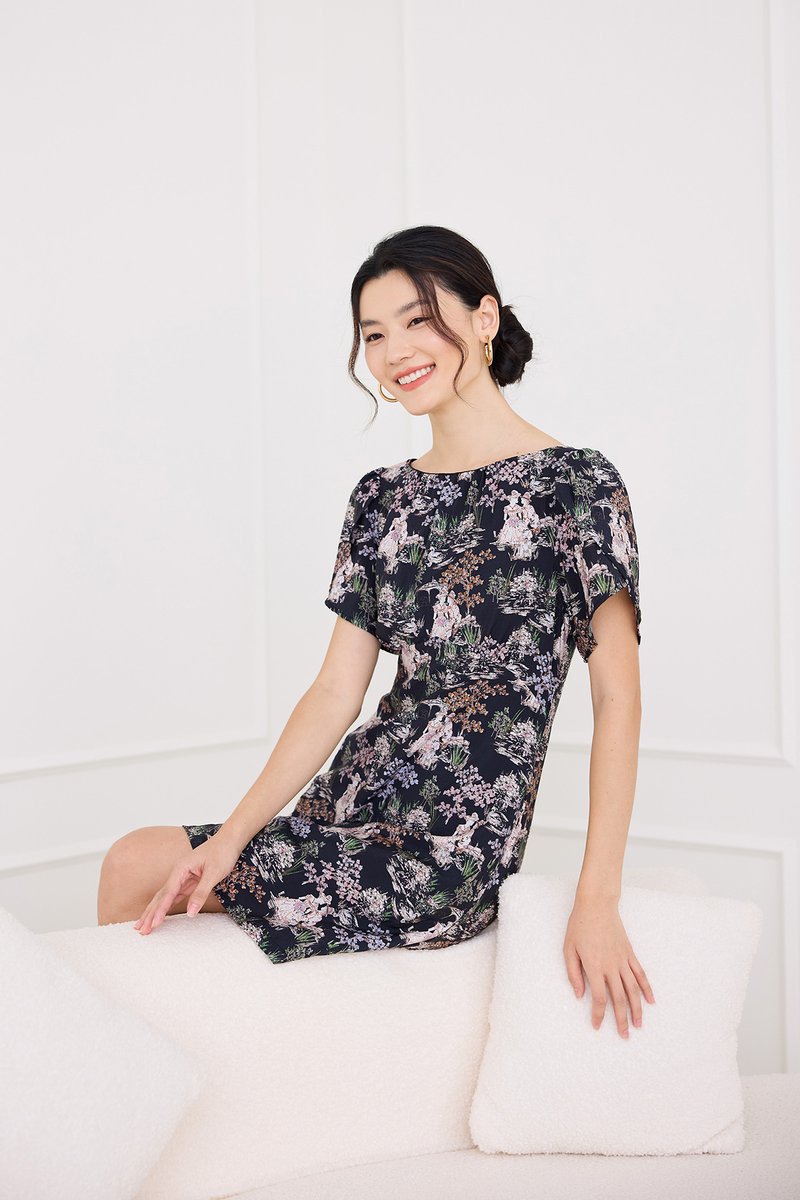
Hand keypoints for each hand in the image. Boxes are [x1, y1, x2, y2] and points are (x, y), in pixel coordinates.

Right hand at [132, 832, 241, 935]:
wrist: (229, 840)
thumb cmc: (222, 853)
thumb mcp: (214, 873)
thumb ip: (201, 892)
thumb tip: (190, 912)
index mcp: (181, 868)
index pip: (168, 893)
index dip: (160, 910)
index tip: (154, 923)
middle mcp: (178, 873)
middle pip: (161, 896)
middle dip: (150, 913)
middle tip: (141, 930)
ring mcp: (182, 877)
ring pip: (165, 897)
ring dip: (155, 912)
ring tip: (143, 926)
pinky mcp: (188, 882)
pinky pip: (174, 896)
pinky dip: (165, 907)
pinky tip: (159, 915)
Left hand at [563, 895, 654, 1037]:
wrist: (596, 905)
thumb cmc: (579, 926)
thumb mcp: (568, 949)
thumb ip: (573, 973)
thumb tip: (579, 994)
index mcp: (594, 967)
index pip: (598, 997)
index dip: (599, 1014)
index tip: (597, 1026)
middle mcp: (611, 966)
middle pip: (619, 999)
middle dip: (621, 1019)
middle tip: (624, 1035)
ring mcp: (623, 960)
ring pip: (633, 990)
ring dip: (637, 1009)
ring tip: (639, 1025)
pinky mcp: (630, 953)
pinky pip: (640, 974)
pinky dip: (647, 989)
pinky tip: (651, 1001)